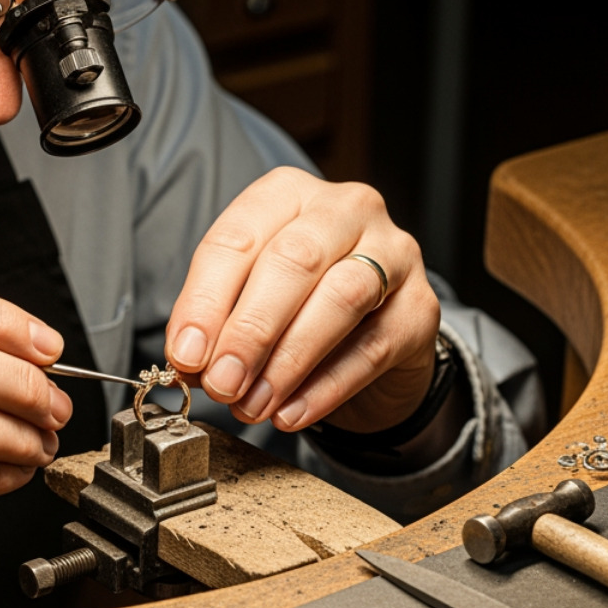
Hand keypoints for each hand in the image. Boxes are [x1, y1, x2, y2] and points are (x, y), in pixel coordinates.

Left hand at [165, 167, 440, 433]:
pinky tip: (291, 413)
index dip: (206, 300)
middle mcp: (346, 209)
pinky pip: (373, 348)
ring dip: (289, 359)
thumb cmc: (302, 301)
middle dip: (250, 330)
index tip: (186, 353)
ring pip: (341, 298)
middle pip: (294, 261)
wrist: (377, 329)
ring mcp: (394, 253)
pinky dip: (326, 387)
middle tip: (222, 382)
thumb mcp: (251, 297)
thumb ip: (219, 321)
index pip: (238, 238)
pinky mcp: (421, 307)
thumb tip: (190, 362)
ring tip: (253, 404)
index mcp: (288, 194)